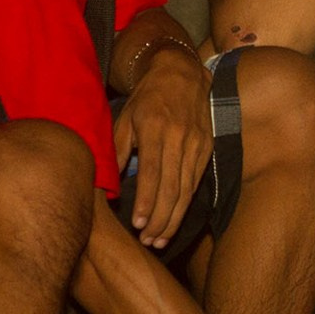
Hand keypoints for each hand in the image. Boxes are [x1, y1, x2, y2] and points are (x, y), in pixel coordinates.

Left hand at [114, 45, 211, 248]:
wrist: (182, 72)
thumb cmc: (147, 97)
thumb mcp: (124, 117)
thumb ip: (117, 150)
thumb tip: (107, 183)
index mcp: (155, 127)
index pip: (153, 171)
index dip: (147, 200)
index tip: (138, 223)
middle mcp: (180, 137)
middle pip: (172, 186)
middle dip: (160, 218)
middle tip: (148, 241)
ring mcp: (197, 143)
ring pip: (187, 189)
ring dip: (174, 218)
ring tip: (159, 240)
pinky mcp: (207, 148)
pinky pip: (196, 182)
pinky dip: (185, 204)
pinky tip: (174, 221)